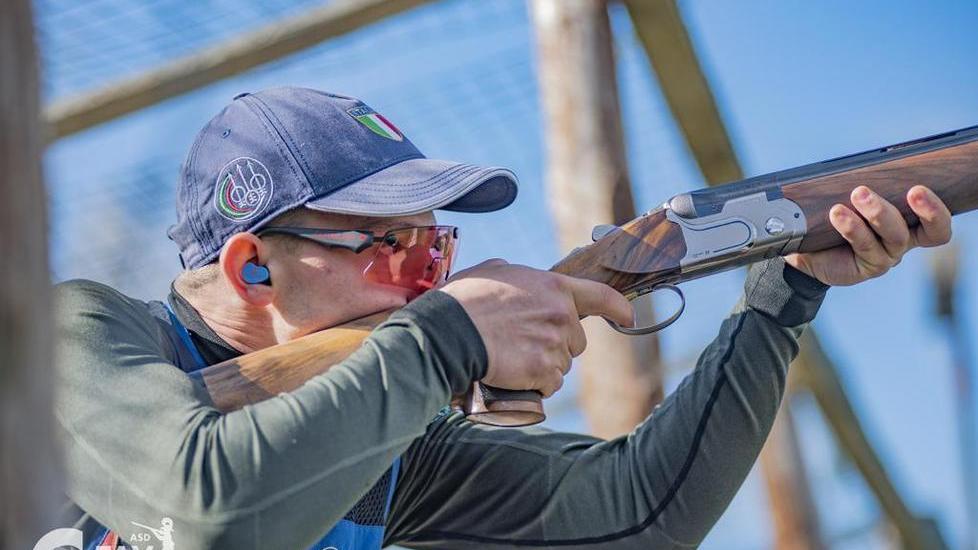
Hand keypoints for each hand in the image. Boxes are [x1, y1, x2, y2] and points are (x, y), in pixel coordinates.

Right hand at [438, 259, 633, 396]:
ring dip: (543, 367)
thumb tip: (515, 280)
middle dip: (556, 345)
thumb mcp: (493, 271)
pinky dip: (535, 385)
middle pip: (575, 341)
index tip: (628, 317)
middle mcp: (561, 315)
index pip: (600, 296)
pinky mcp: (543, 371)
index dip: (618, 308)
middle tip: (524, 344)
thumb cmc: (464, 300)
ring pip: (561, 365)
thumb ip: (516, 276)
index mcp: (553, 287)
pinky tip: (514, 376)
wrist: (449, 332)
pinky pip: (549, 385)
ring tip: (512, 359)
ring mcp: (554, 345)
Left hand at [785, 185, 951, 285]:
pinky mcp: (865, 267)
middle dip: (925, 209)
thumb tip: (871, 158)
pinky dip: (853, 227)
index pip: (938, 222)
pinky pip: (865, 246)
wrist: (805, 246)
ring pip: (896, 236)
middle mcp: (903, 240)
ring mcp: (886, 255)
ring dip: (879, 212)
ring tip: (858, 194)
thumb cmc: (835, 214)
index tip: (919, 189)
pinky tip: (838, 213)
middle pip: (931, 232)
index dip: (937, 209)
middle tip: (913, 190)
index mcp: (910, 223)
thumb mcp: (853, 195)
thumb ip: (867, 181)